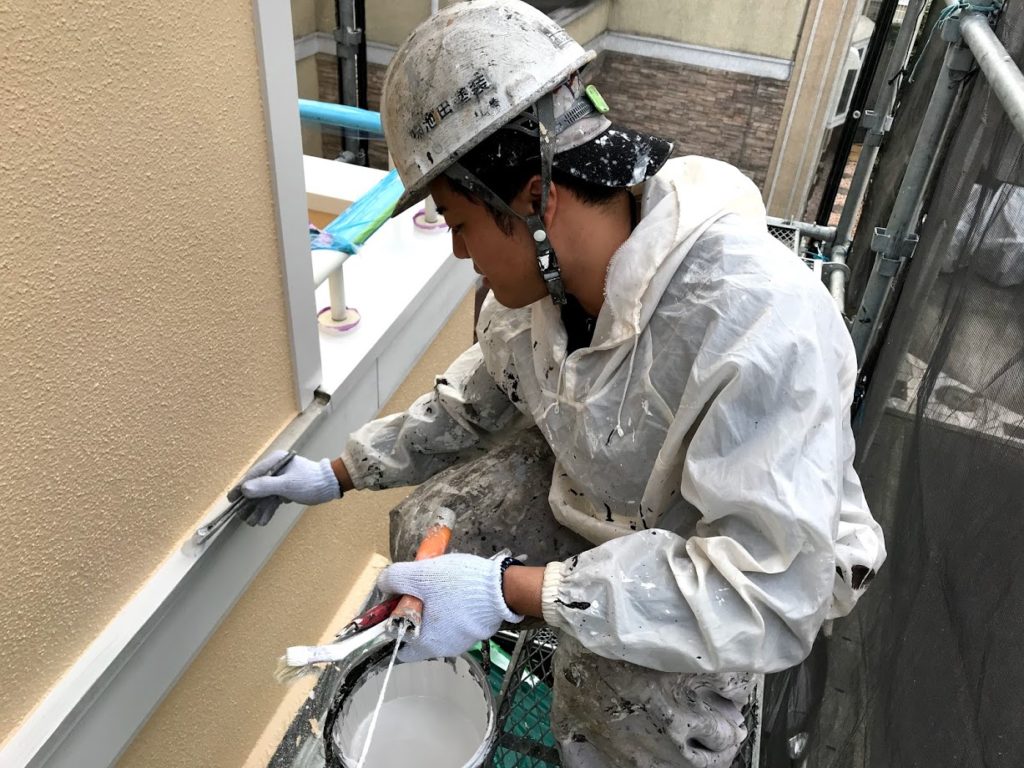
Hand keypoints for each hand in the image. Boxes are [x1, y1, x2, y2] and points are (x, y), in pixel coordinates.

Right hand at [236, 450, 340, 525]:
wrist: (331, 486)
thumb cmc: (310, 482)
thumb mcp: (287, 485)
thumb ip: (265, 486)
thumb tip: (244, 489)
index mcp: (276, 462)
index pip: (254, 475)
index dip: (242, 487)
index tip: (232, 499)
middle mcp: (276, 469)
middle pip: (258, 487)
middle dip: (251, 503)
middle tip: (243, 517)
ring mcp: (281, 479)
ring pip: (265, 495)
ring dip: (259, 509)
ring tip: (254, 523)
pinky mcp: (286, 489)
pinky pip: (273, 499)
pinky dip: (269, 509)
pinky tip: (264, 520)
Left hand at [377, 553, 522, 661]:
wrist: (502, 588)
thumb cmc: (458, 585)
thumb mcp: (421, 575)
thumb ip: (396, 578)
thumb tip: (384, 584)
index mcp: (424, 643)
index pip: (397, 643)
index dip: (391, 621)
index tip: (397, 600)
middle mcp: (442, 649)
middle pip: (417, 633)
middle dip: (414, 613)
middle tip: (419, 589)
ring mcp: (461, 642)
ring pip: (437, 627)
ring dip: (434, 609)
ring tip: (440, 584)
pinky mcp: (476, 631)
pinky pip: (455, 622)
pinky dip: (451, 609)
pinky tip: (457, 590)